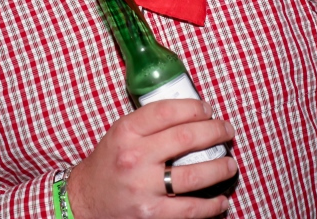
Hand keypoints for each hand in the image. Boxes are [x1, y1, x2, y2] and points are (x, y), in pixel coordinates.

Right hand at [66, 99, 235, 218]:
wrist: (86, 200)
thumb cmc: (108, 163)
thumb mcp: (121, 134)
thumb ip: (149, 124)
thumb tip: (191, 114)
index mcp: (126, 132)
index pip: (167, 112)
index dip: (193, 108)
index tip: (207, 109)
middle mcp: (134, 158)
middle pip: (186, 138)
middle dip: (215, 132)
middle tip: (226, 131)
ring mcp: (144, 187)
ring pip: (194, 175)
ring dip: (220, 168)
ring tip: (230, 163)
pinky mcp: (151, 213)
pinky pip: (190, 209)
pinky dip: (211, 205)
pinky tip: (221, 200)